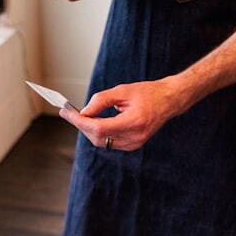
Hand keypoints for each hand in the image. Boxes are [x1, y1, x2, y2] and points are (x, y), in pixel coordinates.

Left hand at [60, 78, 187, 150]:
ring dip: (90, 130)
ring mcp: (134, 143)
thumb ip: (101, 100)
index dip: (79, 121)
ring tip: (82, 116)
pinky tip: (96, 121)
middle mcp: (134, 137)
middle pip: (97, 137)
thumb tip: (83, 112)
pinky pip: (110, 142)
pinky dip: (100, 133)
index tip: (66, 112)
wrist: (169, 100)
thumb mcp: (123, 90)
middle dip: (82, 125)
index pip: (98, 128)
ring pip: (102, 142)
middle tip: (70, 112)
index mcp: (133, 122)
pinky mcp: (133, 145)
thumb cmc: (148, 93)